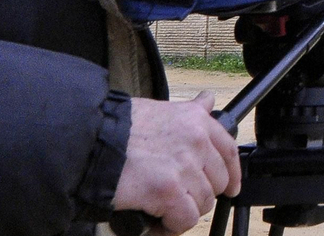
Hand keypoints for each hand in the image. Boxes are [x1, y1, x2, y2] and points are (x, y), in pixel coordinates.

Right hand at [113, 92, 241, 234]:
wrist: (90, 140)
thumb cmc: (118, 127)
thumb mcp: (160, 109)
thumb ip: (189, 111)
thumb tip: (207, 100)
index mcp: (196, 120)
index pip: (229, 150)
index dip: (232, 173)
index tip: (231, 187)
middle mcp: (195, 141)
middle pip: (217, 182)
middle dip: (199, 195)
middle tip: (177, 200)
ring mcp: (184, 166)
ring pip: (202, 203)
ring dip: (182, 212)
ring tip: (162, 211)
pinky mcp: (168, 190)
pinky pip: (184, 219)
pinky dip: (171, 227)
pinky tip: (156, 222)